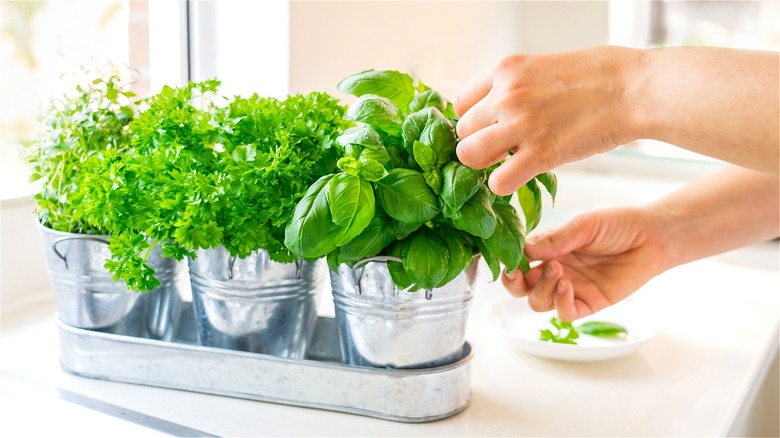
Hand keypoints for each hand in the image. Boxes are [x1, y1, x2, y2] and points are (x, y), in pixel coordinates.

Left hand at [454, 46, 640, 195]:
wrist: (634, 89)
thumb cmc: (597, 76)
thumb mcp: (542, 66)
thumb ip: (514, 87)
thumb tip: (495, 110)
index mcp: (505, 70)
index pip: (460, 104)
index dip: (474, 121)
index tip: (490, 129)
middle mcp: (506, 95)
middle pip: (463, 132)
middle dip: (479, 143)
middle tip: (502, 149)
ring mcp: (520, 125)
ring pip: (469, 156)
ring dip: (485, 165)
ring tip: (507, 163)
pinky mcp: (540, 154)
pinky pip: (498, 181)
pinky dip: (503, 185)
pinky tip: (520, 177)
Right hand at [502, 207, 670, 320]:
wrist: (652, 237)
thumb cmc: (617, 225)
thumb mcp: (583, 226)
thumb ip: (555, 239)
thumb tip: (524, 249)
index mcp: (549, 250)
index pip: (518, 261)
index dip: (509, 262)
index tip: (508, 258)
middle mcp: (555, 271)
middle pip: (521, 288)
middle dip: (514, 283)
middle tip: (518, 272)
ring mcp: (571, 289)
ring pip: (539, 302)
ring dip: (541, 289)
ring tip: (557, 271)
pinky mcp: (590, 303)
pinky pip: (565, 313)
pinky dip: (560, 303)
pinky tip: (566, 286)